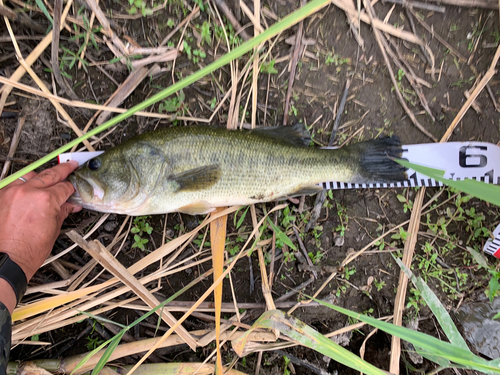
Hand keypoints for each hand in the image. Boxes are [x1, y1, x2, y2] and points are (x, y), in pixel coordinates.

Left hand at [0, 162, 81, 281]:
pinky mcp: (0, 196)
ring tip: (49, 176)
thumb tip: (69, 205)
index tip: (75, 189)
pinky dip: (24, 184)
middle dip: (63, 169)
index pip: (65, 187)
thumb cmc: (27, 251)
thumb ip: (61, 212)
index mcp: (45, 199)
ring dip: (42, 175)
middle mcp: (28, 192)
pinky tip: (30, 189)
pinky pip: (15, 183)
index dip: (72, 188)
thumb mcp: (53, 230)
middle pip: (50, 174)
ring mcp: (12, 192)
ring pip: (31, 175)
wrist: (6, 260)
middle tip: (71, 165)